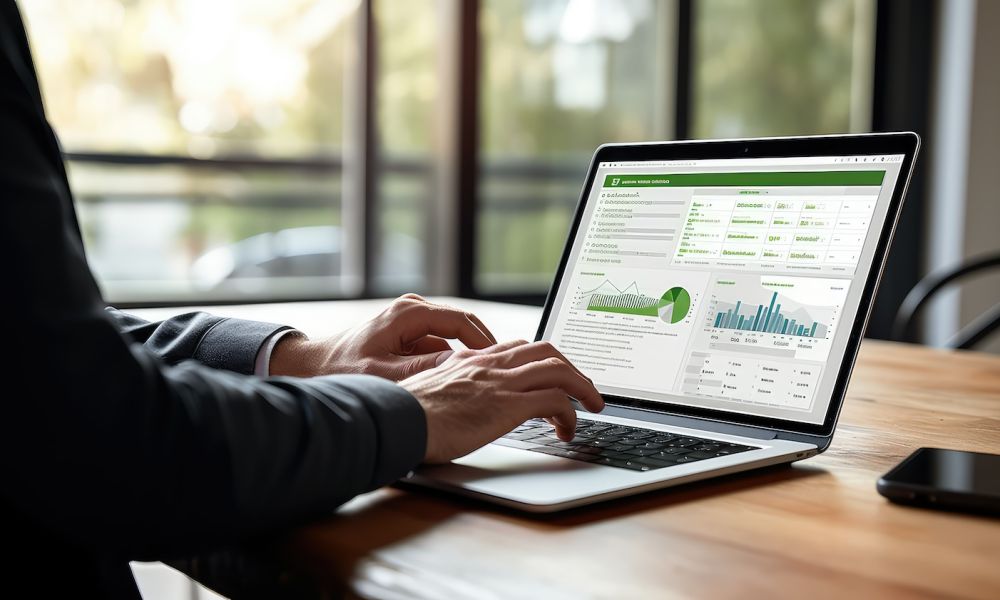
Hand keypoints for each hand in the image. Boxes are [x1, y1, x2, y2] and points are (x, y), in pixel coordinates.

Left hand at [268, 294, 496, 380]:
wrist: (311, 366)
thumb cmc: (341, 369)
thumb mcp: (384, 375)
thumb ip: (423, 369)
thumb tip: (459, 366)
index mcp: (408, 313)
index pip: (461, 321)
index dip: (484, 342)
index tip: (501, 361)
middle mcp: (412, 310)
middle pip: (462, 325)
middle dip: (482, 348)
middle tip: (503, 371)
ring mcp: (411, 321)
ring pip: (452, 337)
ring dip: (468, 355)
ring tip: (486, 377)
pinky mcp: (408, 335)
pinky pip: (440, 344)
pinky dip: (451, 360)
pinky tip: (461, 380)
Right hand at [399, 339, 603, 462]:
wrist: (396, 420)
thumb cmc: (406, 415)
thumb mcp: (432, 393)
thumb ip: (453, 390)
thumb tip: (461, 405)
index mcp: (471, 360)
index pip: (518, 348)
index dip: (542, 360)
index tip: (553, 376)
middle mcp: (490, 364)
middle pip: (546, 350)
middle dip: (572, 369)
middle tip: (584, 389)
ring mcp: (501, 382)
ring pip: (559, 370)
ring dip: (582, 388)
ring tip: (593, 407)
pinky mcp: (508, 405)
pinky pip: (555, 400)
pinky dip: (570, 414)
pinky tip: (567, 431)